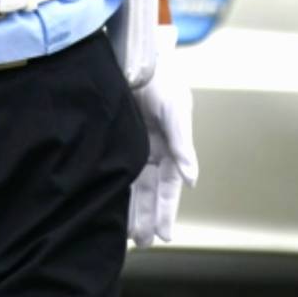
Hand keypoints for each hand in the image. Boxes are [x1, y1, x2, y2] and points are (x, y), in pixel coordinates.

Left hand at [128, 24, 197, 246]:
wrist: (136, 52)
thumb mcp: (176, 108)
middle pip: (149, 191)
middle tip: (142, 244)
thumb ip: (183, 143)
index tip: (165, 237)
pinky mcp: (114, 139)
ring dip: (131, 210)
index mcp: (171, 147)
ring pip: (131, 186)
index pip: (169, 186)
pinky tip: (105, 206)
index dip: (167, 211)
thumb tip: (192, 179)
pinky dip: (112, 189)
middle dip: (147, 217)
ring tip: (127, 238)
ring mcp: (132, 146)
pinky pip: (113, 169)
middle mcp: (152, 151)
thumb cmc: (162, 78)